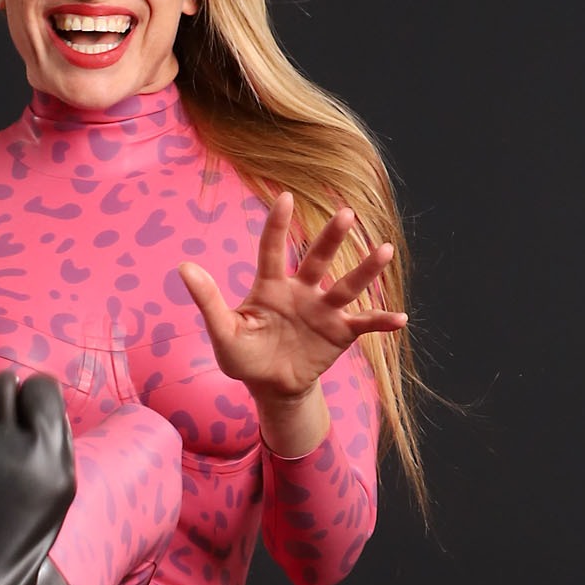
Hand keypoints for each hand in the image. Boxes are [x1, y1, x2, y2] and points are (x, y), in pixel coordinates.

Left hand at [176, 194, 406, 403]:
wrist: (270, 386)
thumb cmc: (244, 356)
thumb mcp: (223, 331)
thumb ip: (208, 300)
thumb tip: (183, 266)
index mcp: (271, 286)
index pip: (273, 250)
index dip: (278, 226)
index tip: (284, 198)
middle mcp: (302, 290)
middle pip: (318, 259)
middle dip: (331, 238)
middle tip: (346, 213)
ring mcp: (323, 310)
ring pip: (347, 285)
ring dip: (365, 270)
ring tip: (384, 250)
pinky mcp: (340, 332)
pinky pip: (363, 323)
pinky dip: (381, 321)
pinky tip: (401, 319)